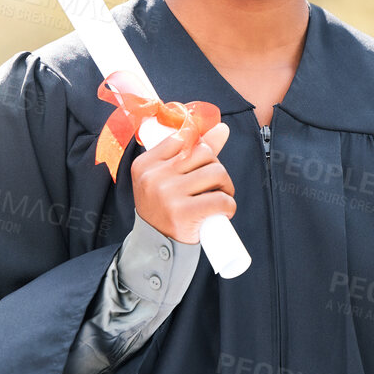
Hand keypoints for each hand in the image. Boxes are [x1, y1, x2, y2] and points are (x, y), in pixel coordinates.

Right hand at [128, 122, 235, 243]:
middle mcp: (154, 177)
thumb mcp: (168, 177)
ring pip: (216, 173)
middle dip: (216, 168)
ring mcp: (167, 195)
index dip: (201, 150)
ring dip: (226, 186)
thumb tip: (221, 128)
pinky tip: (222, 211)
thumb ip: (191, 151)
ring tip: (219, 197)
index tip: (201, 167)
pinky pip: (221, 199)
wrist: (156, 244)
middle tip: (214, 186)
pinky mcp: (183, 214)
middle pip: (204, 153)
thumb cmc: (165, 206)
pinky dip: (229, 206)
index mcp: (145, 164)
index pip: (184, 138)